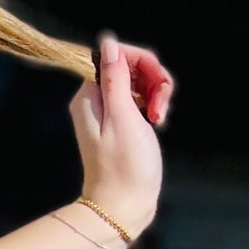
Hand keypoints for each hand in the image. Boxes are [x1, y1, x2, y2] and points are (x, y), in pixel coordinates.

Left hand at [69, 34, 171, 238]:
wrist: (123, 205)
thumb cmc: (124, 165)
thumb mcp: (123, 116)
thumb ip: (115, 78)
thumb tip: (107, 43)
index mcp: (89, 95)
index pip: (115, 56)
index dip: (142, 62)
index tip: (157, 84)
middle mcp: (95, 100)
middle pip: (129, 67)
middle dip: (153, 79)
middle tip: (160, 106)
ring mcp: (109, 112)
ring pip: (139, 83)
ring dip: (156, 94)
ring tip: (159, 117)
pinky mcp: (122, 123)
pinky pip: (140, 101)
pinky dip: (153, 106)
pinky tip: (158, 121)